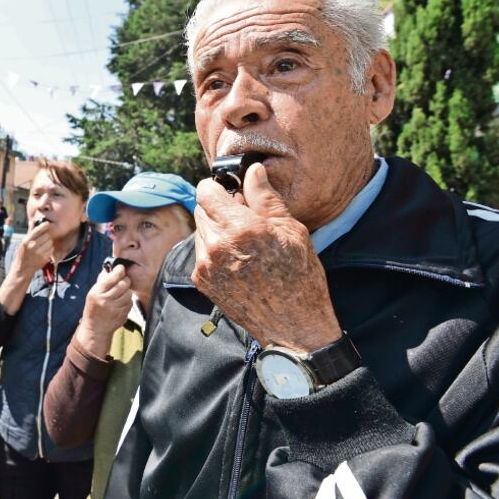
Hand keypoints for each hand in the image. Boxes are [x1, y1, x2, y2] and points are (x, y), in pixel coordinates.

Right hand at [13, 220, 53, 275]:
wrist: (23, 269)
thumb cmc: (23, 254)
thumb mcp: (23, 243)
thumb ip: (30, 232)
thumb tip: (32, 221)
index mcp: (26, 241)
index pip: (37, 230)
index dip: (44, 226)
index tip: (48, 224)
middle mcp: (33, 246)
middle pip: (46, 235)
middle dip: (46, 236)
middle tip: (43, 239)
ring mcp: (39, 253)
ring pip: (50, 242)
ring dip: (49, 243)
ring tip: (43, 246)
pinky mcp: (44, 258)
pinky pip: (52, 249)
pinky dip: (50, 249)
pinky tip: (44, 251)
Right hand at [74, 265, 133, 357]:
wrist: (95, 329)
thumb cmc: (94, 308)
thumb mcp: (93, 293)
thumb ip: (102, 280)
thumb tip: (111, 267)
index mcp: (97, 293)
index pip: (111, 278)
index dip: (119, 270)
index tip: (121, 268)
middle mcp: (106, 301)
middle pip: (123, 284)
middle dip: (125, 280)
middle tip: (123, 280)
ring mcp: (115, 309)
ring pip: (129, 293)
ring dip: (127, 291)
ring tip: (121, 293)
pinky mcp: (122, 315)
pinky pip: (130, 303)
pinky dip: (127, 301)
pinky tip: (121, 302)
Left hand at [192, 164, 341, 351]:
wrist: (293, 326)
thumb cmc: (299, 277)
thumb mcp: (291, 230)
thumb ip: (266, 197)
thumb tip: (252, 171)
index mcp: (238, 228)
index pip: (206, 192)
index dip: (217, 187)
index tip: (230, 190)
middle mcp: (215, 245)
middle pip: (201, 209)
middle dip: (218, 207)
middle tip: (243, 216)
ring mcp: (205, 265)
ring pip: (200, 230)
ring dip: (215, 228)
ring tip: (243, 241)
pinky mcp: (202, 281)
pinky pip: (200, 253)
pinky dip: (213, 249)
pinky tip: (237, 258)